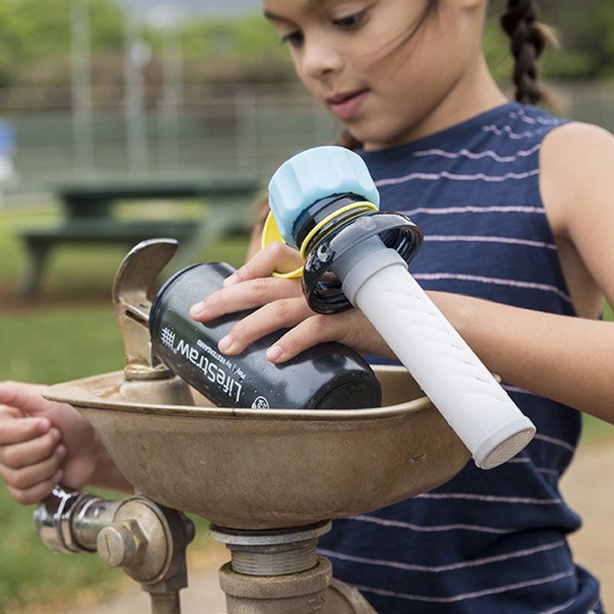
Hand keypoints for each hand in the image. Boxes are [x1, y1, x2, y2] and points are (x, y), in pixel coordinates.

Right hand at [0, 379, 119, 503]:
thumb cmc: (71, 416)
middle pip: (10, 457)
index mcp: (1, 421)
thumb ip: (12, 392)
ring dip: (48, 466)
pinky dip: (44, 486)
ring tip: (60, 453)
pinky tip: (57, 474)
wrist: (94, 445)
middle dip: (44, 448)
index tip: (48, 423)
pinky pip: (22, 496)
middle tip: (58, 438)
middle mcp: (0, 445)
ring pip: (18, 478)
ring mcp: (9, 469)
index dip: (28, 432)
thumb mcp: (44, 398)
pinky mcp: (22, 489)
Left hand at [187, 242, 388, 361]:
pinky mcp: (348, 322)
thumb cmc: (367, 315)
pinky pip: (313, 331)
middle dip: (225, 300)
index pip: (273, 255)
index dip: (246, 269)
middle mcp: (318, 279)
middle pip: (262, 285)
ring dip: (248, 329)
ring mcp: (332, 300)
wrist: (414, 321)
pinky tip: (273, 357)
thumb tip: (266, 331)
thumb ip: (303, 308)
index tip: (224, 288)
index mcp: (314, 270)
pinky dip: (291, 344)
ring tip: (227, 347)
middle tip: (199, 314)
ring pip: (279, 310)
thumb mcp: (331, 304)